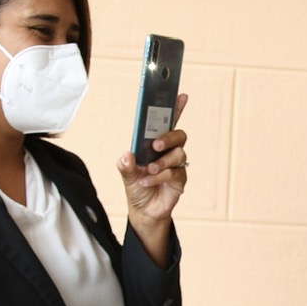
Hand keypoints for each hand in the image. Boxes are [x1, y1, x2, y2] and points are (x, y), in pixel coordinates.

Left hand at [120, 94, 189, 264]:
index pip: (168, 122)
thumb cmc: (136, 187)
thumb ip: (125, 165)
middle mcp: (168, 151)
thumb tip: (127, 155)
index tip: (181, 95)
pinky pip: (175, 173)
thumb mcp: (125, 174)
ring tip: (148, 170)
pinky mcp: (180, 180)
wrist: (143, 211)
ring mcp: (176, 165)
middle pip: (178, 135)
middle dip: (169, 137)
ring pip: (178, 154)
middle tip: (156, 144)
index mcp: (155, 143)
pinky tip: (147, 181)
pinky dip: (159, 177)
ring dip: (162, 162)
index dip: (176, 108)